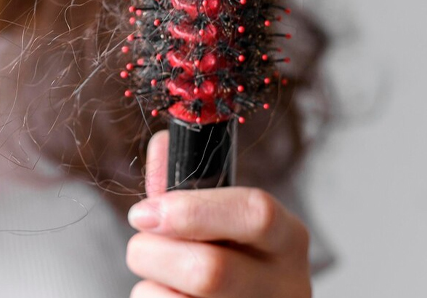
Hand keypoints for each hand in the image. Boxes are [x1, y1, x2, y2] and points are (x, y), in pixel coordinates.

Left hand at [125, 130, 310, 297]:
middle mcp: (286, 286)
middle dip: (153, 253)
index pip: (257, 214)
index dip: (192, 210)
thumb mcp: (217, 218)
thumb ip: (187, 183)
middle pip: (210, 271)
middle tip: (140, 247)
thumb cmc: (226, 258)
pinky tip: (168, 297)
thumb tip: (161, 144)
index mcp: (287, 239)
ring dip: (149, 284)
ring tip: (158, 277)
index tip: (145, 212)